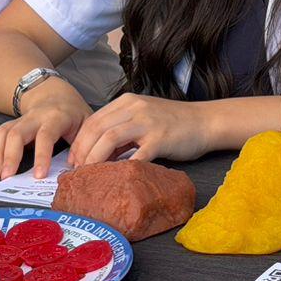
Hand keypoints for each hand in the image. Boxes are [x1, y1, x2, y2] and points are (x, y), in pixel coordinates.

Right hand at [0, 78, 89, 178]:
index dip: (41, 156)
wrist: (57, 96)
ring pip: (2, 133)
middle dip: (10, 156)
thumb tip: (78, 168)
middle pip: (16, 133)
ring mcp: (20, 120)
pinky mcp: (10, 124)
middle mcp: (34, 117)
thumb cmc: (73, 114)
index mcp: (56, 117)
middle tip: (7, 177)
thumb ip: (84, 145)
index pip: (46, 135)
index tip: (39, 176)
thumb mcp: (87, 125)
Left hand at [68, 93, 209, 168]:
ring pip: (110, 138)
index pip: (93, 120)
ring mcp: (148, 122)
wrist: (206, 121)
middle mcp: (134, 108)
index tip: (74, 160)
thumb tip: (97, 151)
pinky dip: (123, 167)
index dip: (79, 142)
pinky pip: (136, 155)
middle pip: (97, 129)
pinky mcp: (161, 139)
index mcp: (127, 102)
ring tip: (91, 174)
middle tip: (78, 171)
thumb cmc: (174, 123)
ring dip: (95, 158)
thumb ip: (122, 128)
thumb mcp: (143, 118)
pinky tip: (117, 178)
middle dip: (82, 152)